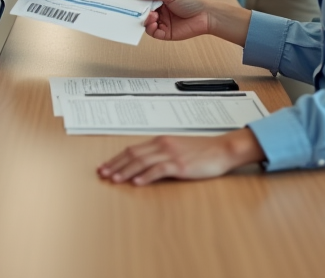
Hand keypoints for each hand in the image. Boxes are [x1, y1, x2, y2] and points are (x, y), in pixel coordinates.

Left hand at [97, 128, 264, 185]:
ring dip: (125, 171)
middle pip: (133, 155)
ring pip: (142, 162)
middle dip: (115, 165)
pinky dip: (145, 176)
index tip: (105, 166)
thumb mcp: (178, 148)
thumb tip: (145, 163)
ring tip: (114, 179)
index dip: (117, 158)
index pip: (133, 149)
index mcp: (161, 141)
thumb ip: (162, 153)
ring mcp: (171, 154)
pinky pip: (159, 170)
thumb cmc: (202, 151)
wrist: (222, 150)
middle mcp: (163, 145)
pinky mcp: (180, 165)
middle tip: (102, 174)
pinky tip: (137, 182)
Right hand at [133, 0, 250, 45]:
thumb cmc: (191, 1)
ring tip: (151, 15)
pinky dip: (150, 28)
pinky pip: (153, 33)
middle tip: (133, 9)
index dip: (137, 0)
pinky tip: (153, 22)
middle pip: (143, 12)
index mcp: (160, 0)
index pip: (145, 0)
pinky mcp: (166, 33)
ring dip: (145, 20)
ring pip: (146, 23)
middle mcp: (160, 11)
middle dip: (138, 11)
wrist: (206, 15)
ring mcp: (162, 22)